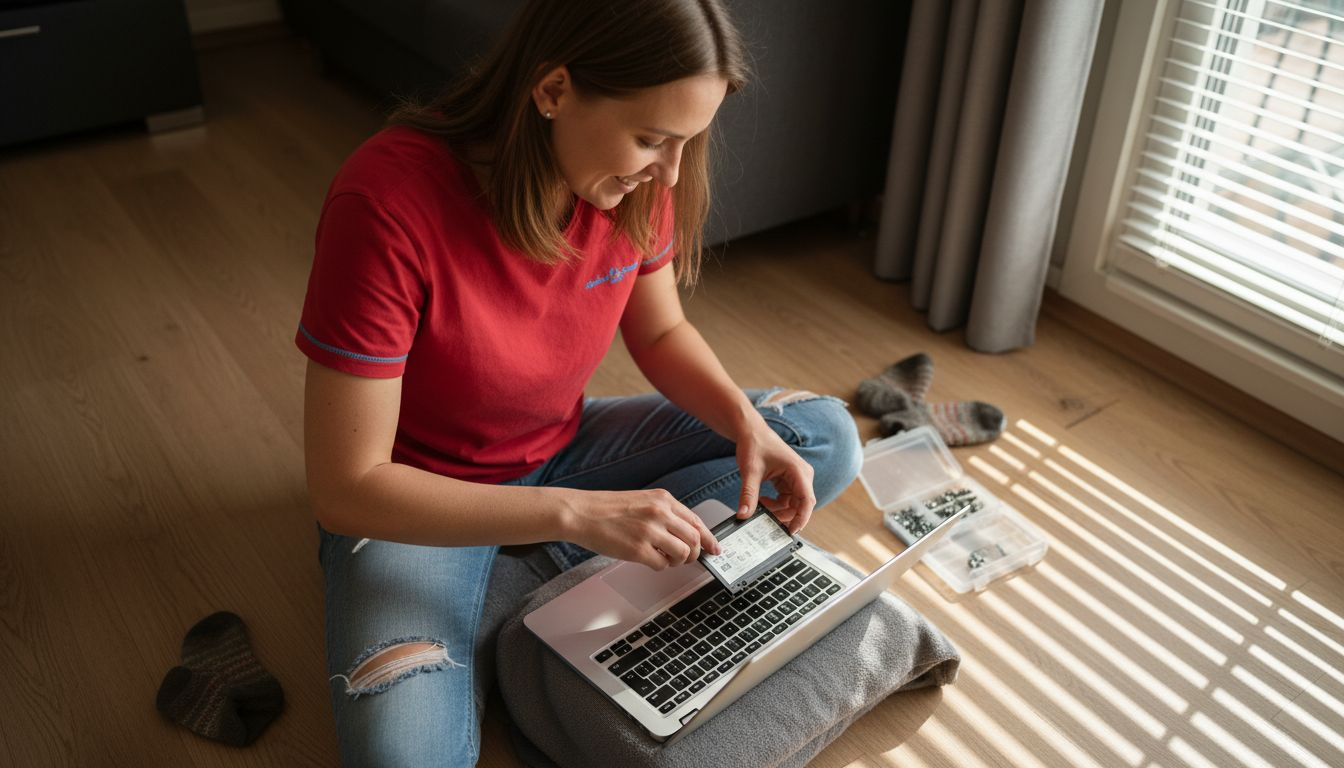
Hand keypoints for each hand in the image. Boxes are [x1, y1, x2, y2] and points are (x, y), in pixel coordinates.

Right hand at [561, 488, 721, 570]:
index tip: (715, 549)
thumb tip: (686, 534)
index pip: (697, 521)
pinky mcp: (637, 550)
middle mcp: (659, 513)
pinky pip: (662, 565)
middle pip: (694, 540)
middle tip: (686, 559)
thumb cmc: (607, 508)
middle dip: (694, 554)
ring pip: (682, 554)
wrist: (581, 512)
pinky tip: (648, 560)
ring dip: (677, 562)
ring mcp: (649, 532)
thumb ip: (665, 514)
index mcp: (662, 499)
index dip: (709, 538)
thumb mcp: (642, 501)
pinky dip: (660, 566)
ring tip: (664, 559)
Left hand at [735, 419, 815, 534]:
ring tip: (760, 505)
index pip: (807, 501)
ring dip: (778, 510)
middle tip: (767, 521)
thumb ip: (748, 494)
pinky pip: (787, 499)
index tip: (790, 531)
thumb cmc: (755, 444)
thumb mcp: (750, 471)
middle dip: (785, 516)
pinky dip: (776, 504)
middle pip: (801, 505)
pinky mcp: (790, 480)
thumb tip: (743, 514)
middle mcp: (802, 475)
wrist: (751, 431)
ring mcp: (797, 478)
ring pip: (793, 504)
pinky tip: (762, 500)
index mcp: (798, 471)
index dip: (801, 519)